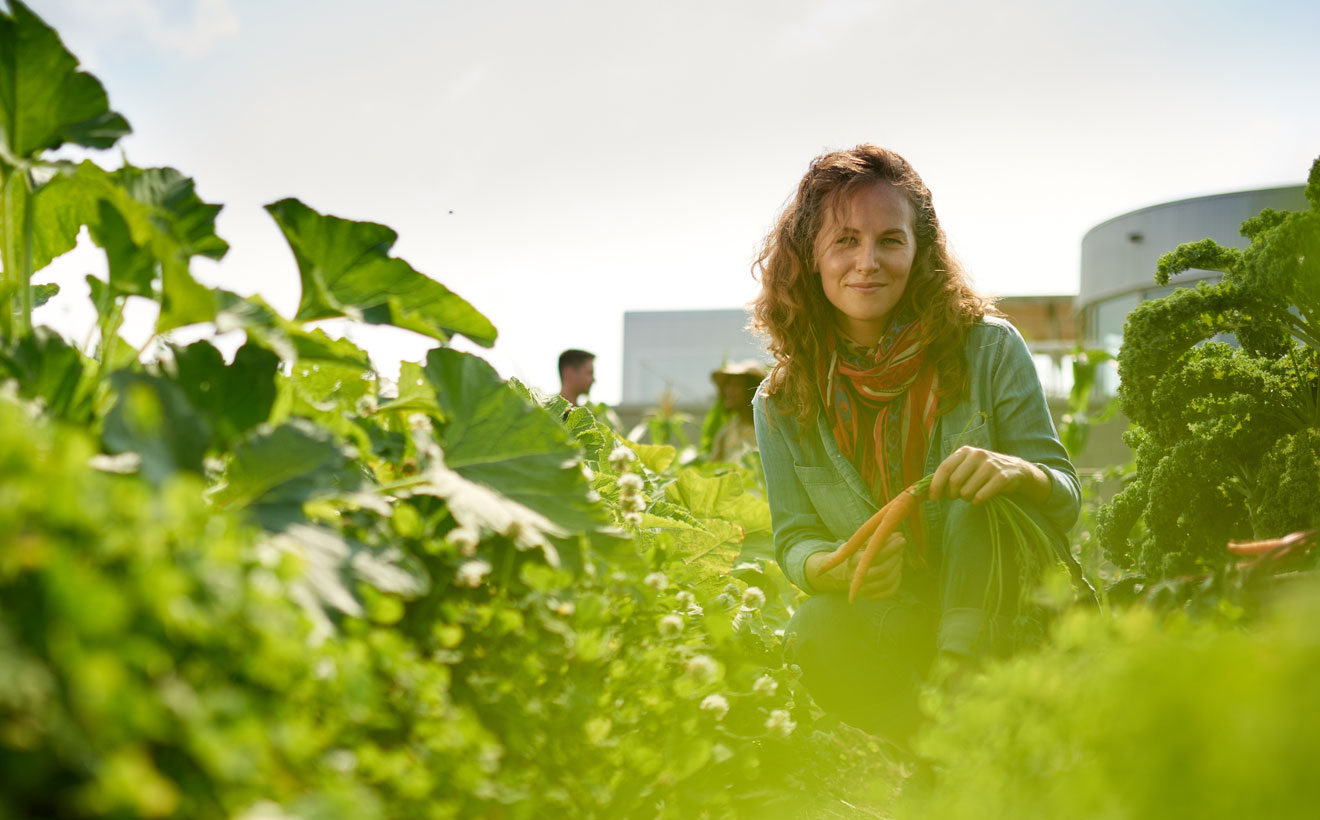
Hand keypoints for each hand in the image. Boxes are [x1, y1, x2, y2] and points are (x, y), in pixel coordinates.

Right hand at [805, 532, 904, 599]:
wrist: (839, 572)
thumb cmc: (853, 552)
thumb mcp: (859, 542)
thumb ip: (876, 538)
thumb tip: (898, 535)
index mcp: (852, 560)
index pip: (875, 555)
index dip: (891, 547)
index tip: (901, 538)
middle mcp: (856, 577)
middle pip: (882, 570)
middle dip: (896, 557)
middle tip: (902, 545)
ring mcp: (862, 589)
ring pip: (887, 581)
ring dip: (897, 567)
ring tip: (899, 557)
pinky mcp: (869, 596)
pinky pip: (889, 591)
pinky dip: (897, 580)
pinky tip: (897, 571)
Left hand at [928, 446, 1050, 505]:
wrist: (1015, 470)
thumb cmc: (983, 471)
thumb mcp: (966, 467)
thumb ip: (948, 474)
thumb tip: (926, 491)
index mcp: (965, 451)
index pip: (944, 468)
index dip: (935, 485)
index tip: (933, 498)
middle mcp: (977, 455)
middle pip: (954, 482)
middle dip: (952, 494)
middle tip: (957, 497)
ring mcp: (990, 465)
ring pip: (967, 491)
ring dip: (966, 498)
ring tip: (972, 495)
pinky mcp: (1001, 477)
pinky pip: (981, 496)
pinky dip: (977, 501)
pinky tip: (980, 498)